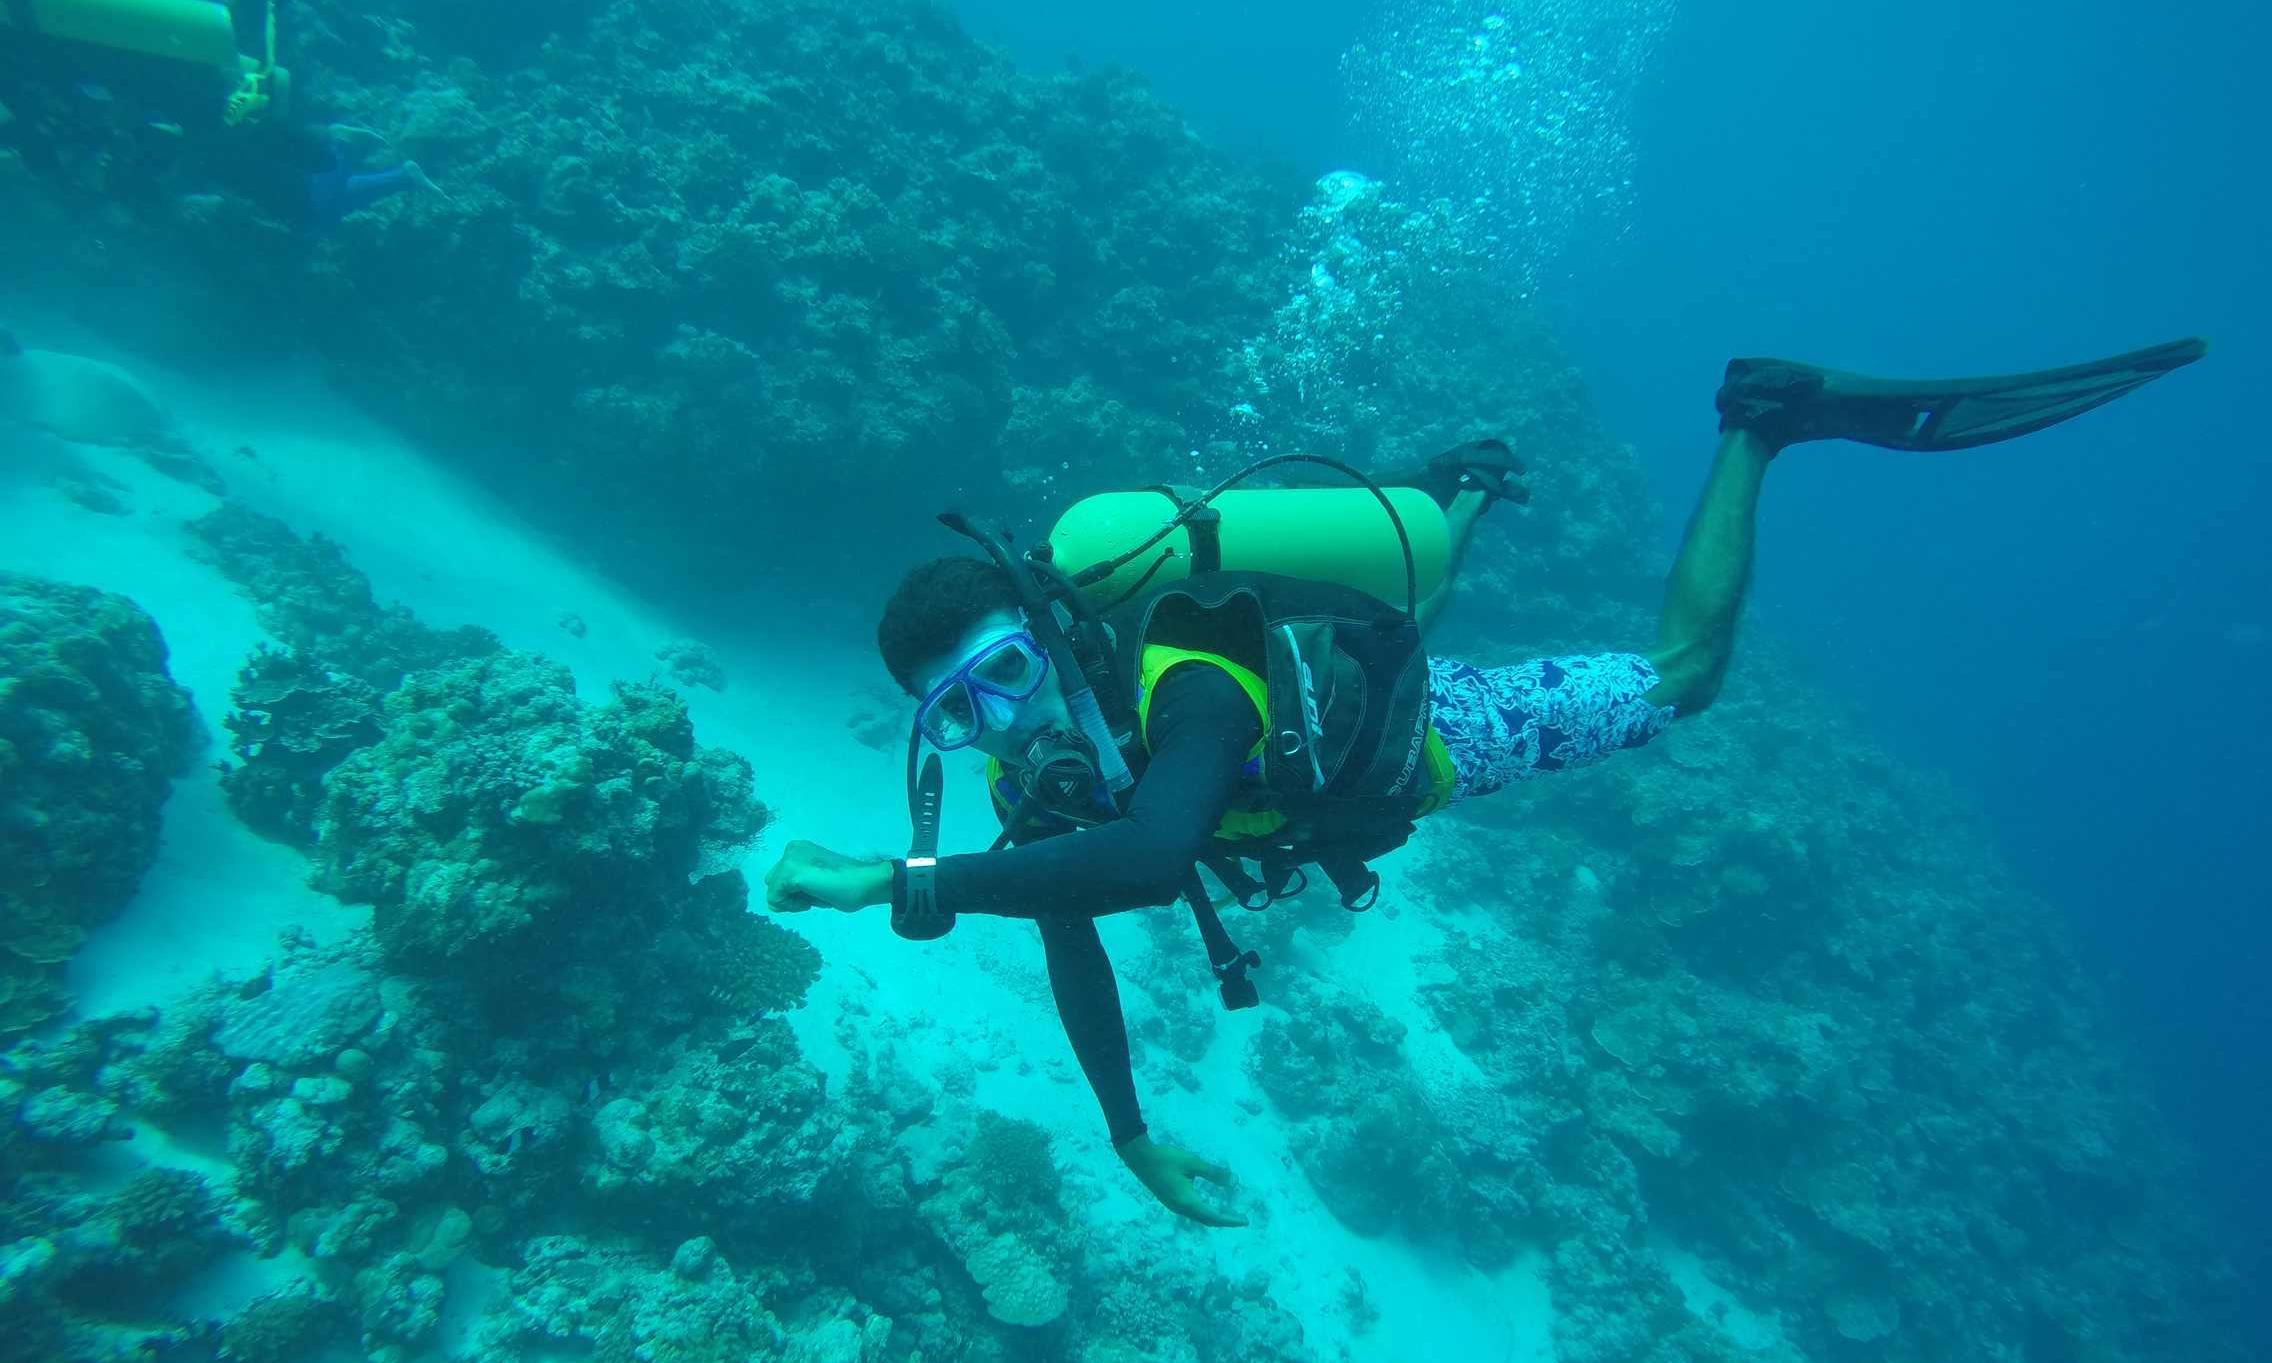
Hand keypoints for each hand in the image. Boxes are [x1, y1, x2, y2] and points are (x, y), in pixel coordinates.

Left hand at [763, 840, 892, 912]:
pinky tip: (812, 900)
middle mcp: (791, 849)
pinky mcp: (789, 873)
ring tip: (817, 895)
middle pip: (773, 884)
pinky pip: (775, 900)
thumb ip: (797, 884)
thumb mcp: (816, 881)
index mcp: (799, 849)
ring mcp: (789, 859)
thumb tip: (776, 902)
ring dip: (792, 902)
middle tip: (818, 894)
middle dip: (791, 896)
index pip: (781, 878)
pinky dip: (792, 906)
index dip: (797, 892)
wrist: (866, 883)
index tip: (820, 889)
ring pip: (773, 892)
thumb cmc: (848, 886)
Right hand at [1116, 1134, 1246, 1227]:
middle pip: (1207, 1220)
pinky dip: (1205, 1212)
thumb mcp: (1192, 1163)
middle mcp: (1180, 1208)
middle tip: (1241, 1219)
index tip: (1245, 1221)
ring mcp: (1174, 1206)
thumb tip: (1234, 1181)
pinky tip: (1209, 1205)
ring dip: (1214, 1217)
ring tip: (1228, 1214)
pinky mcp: (1170, 1201)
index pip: (1214, 1215)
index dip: (1230, 1219)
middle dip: (1225, 1221)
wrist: (1139, 1158)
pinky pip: (1192, 1212)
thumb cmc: (1166, 1159)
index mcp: (1187, 1201)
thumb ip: (1213, 1173)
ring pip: (1198, 1217)